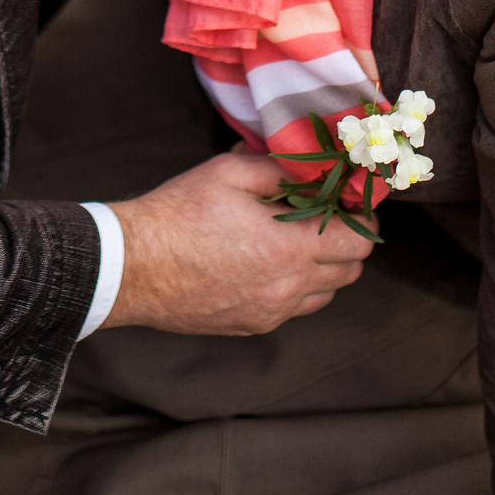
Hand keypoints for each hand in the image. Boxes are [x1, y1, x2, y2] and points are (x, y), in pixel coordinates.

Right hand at [99, 152, 374, 335]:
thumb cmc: (177, 213)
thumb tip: (314, 170)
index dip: (362, 218)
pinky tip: (269, 263)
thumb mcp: (229, 171)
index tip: (350, 202)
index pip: (358, 240)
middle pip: (350, 270)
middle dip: (347, 241)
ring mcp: (271, 312)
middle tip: (325, 216)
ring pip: (326, 293)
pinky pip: (295, 308)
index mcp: (288, 247)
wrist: (132, 265)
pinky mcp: (252, 326)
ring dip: (324, 266)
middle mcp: (287, 287)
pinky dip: (297, 287)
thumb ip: (280, 169)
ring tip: (296, 240)